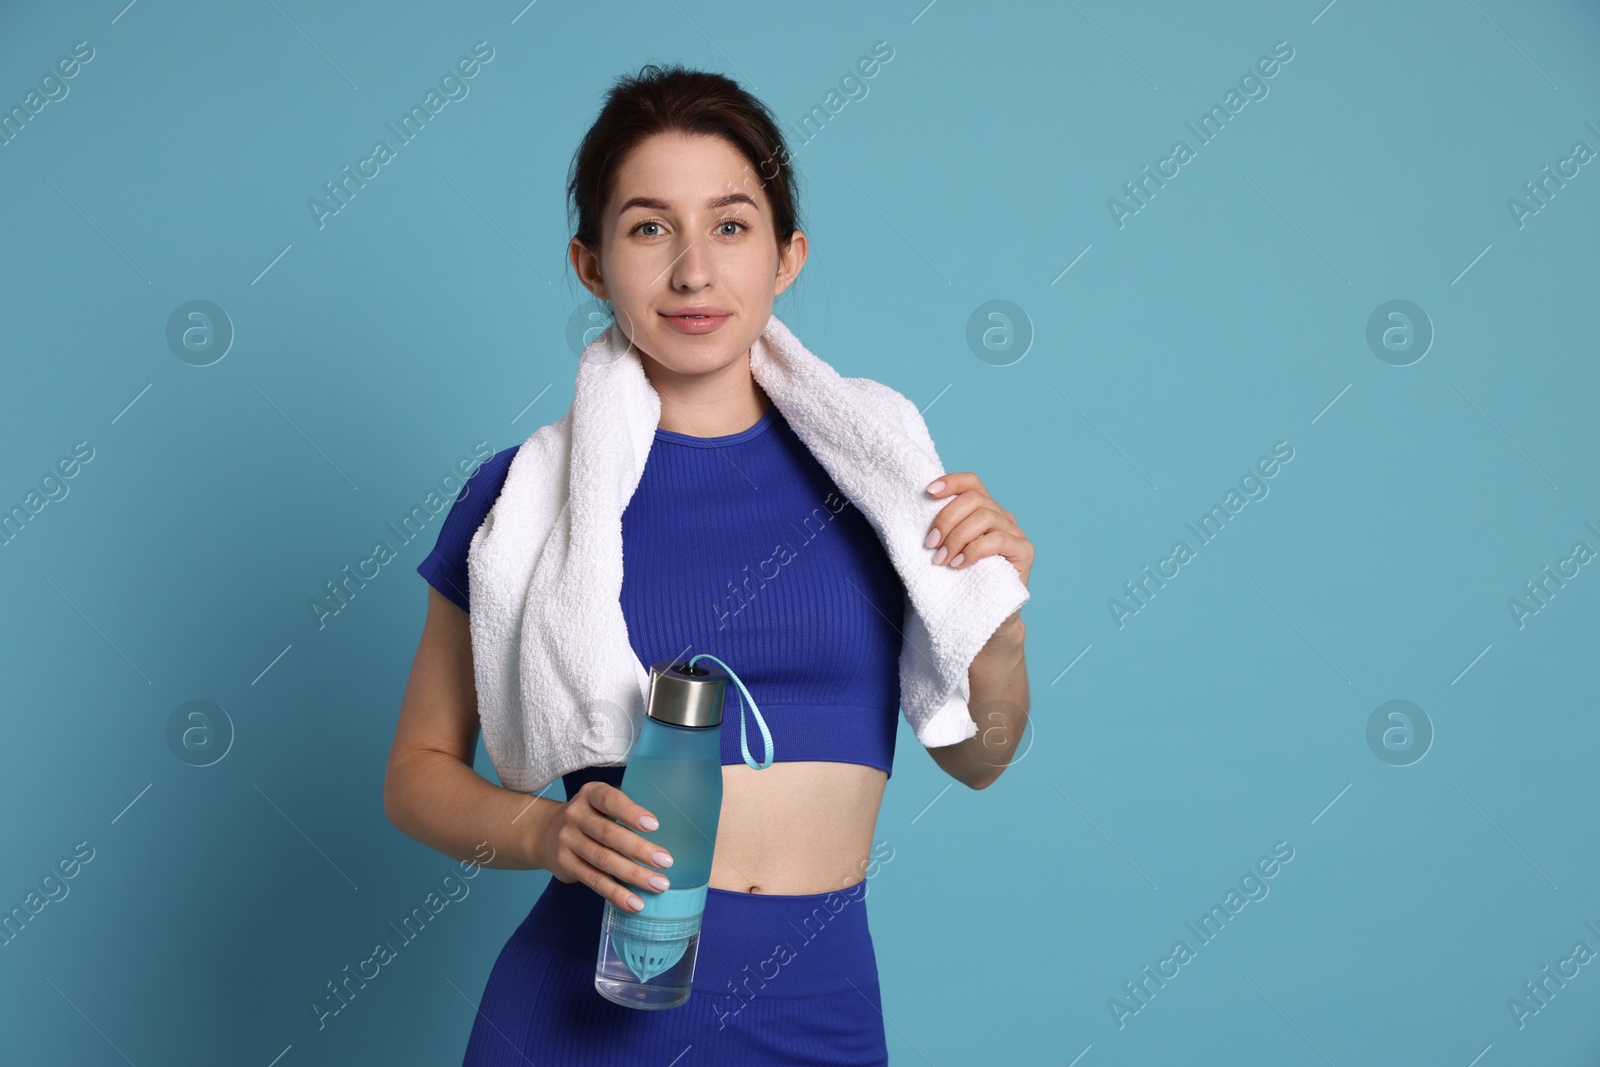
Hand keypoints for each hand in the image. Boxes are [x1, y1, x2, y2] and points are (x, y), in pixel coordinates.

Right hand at [535, 780, 674, 911]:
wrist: (544, 833)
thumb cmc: (590, 816)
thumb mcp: (601, 803)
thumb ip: (626, 809)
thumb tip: (672, 828)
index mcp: (590, 794)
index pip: (610, 800)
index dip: (631, 812)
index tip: (655, 825)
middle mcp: (576, 815)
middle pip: (609, 834)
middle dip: (639, 849)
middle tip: (666, 861)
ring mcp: (568, 841)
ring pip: (603, 860)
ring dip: (633, 875)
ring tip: (659, 885)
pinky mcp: (565, 865)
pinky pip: (593, 881)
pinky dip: (616, 893)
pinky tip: (635, 903)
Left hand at [924, 472, 1032, 589]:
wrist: (986, 617)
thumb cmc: (961, 582)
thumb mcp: (947, 550)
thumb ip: (942, 531)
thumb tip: (914, 514)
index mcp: (983, 510)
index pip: (971, 482)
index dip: (951, 481)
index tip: (928, 492)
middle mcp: (1001, 516)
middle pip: (974, 498)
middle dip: (947, 519)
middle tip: (930, 544)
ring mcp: (1015, 532)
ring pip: (985, 517)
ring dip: (957, 537)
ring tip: (942, 559)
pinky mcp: (1024, 551)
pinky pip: (998, 540)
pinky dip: (974, 550)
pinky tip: (959, 564)